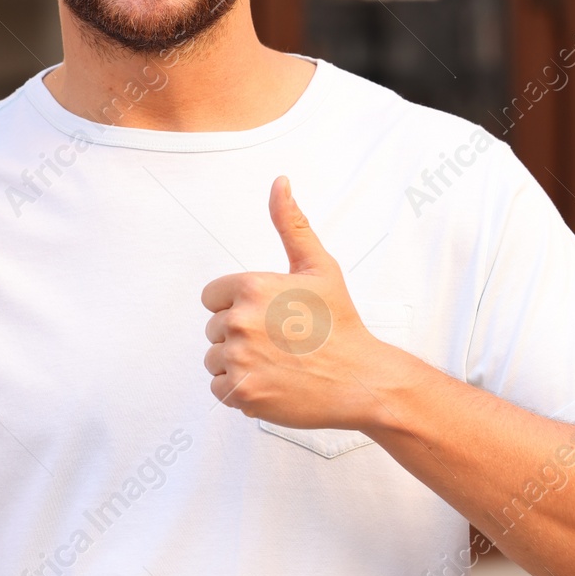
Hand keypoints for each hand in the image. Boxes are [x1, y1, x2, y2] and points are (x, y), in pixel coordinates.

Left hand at [201, 176, 379, 428]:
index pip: (212, 297)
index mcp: (251, 287)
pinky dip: (240, 390)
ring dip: (239, 364)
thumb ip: (291, 224)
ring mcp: (240, 359)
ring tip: (276, 363)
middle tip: (280, 342)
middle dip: (240, 335)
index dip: (238, 306)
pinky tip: (271, 382)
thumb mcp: (318, 267)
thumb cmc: (341, 324)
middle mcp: (240, 321)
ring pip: (215, 359)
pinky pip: (220, 389)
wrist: (362, 380)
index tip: (269, 317)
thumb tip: (280, 183)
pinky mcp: (242, 392)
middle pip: (214, 329)